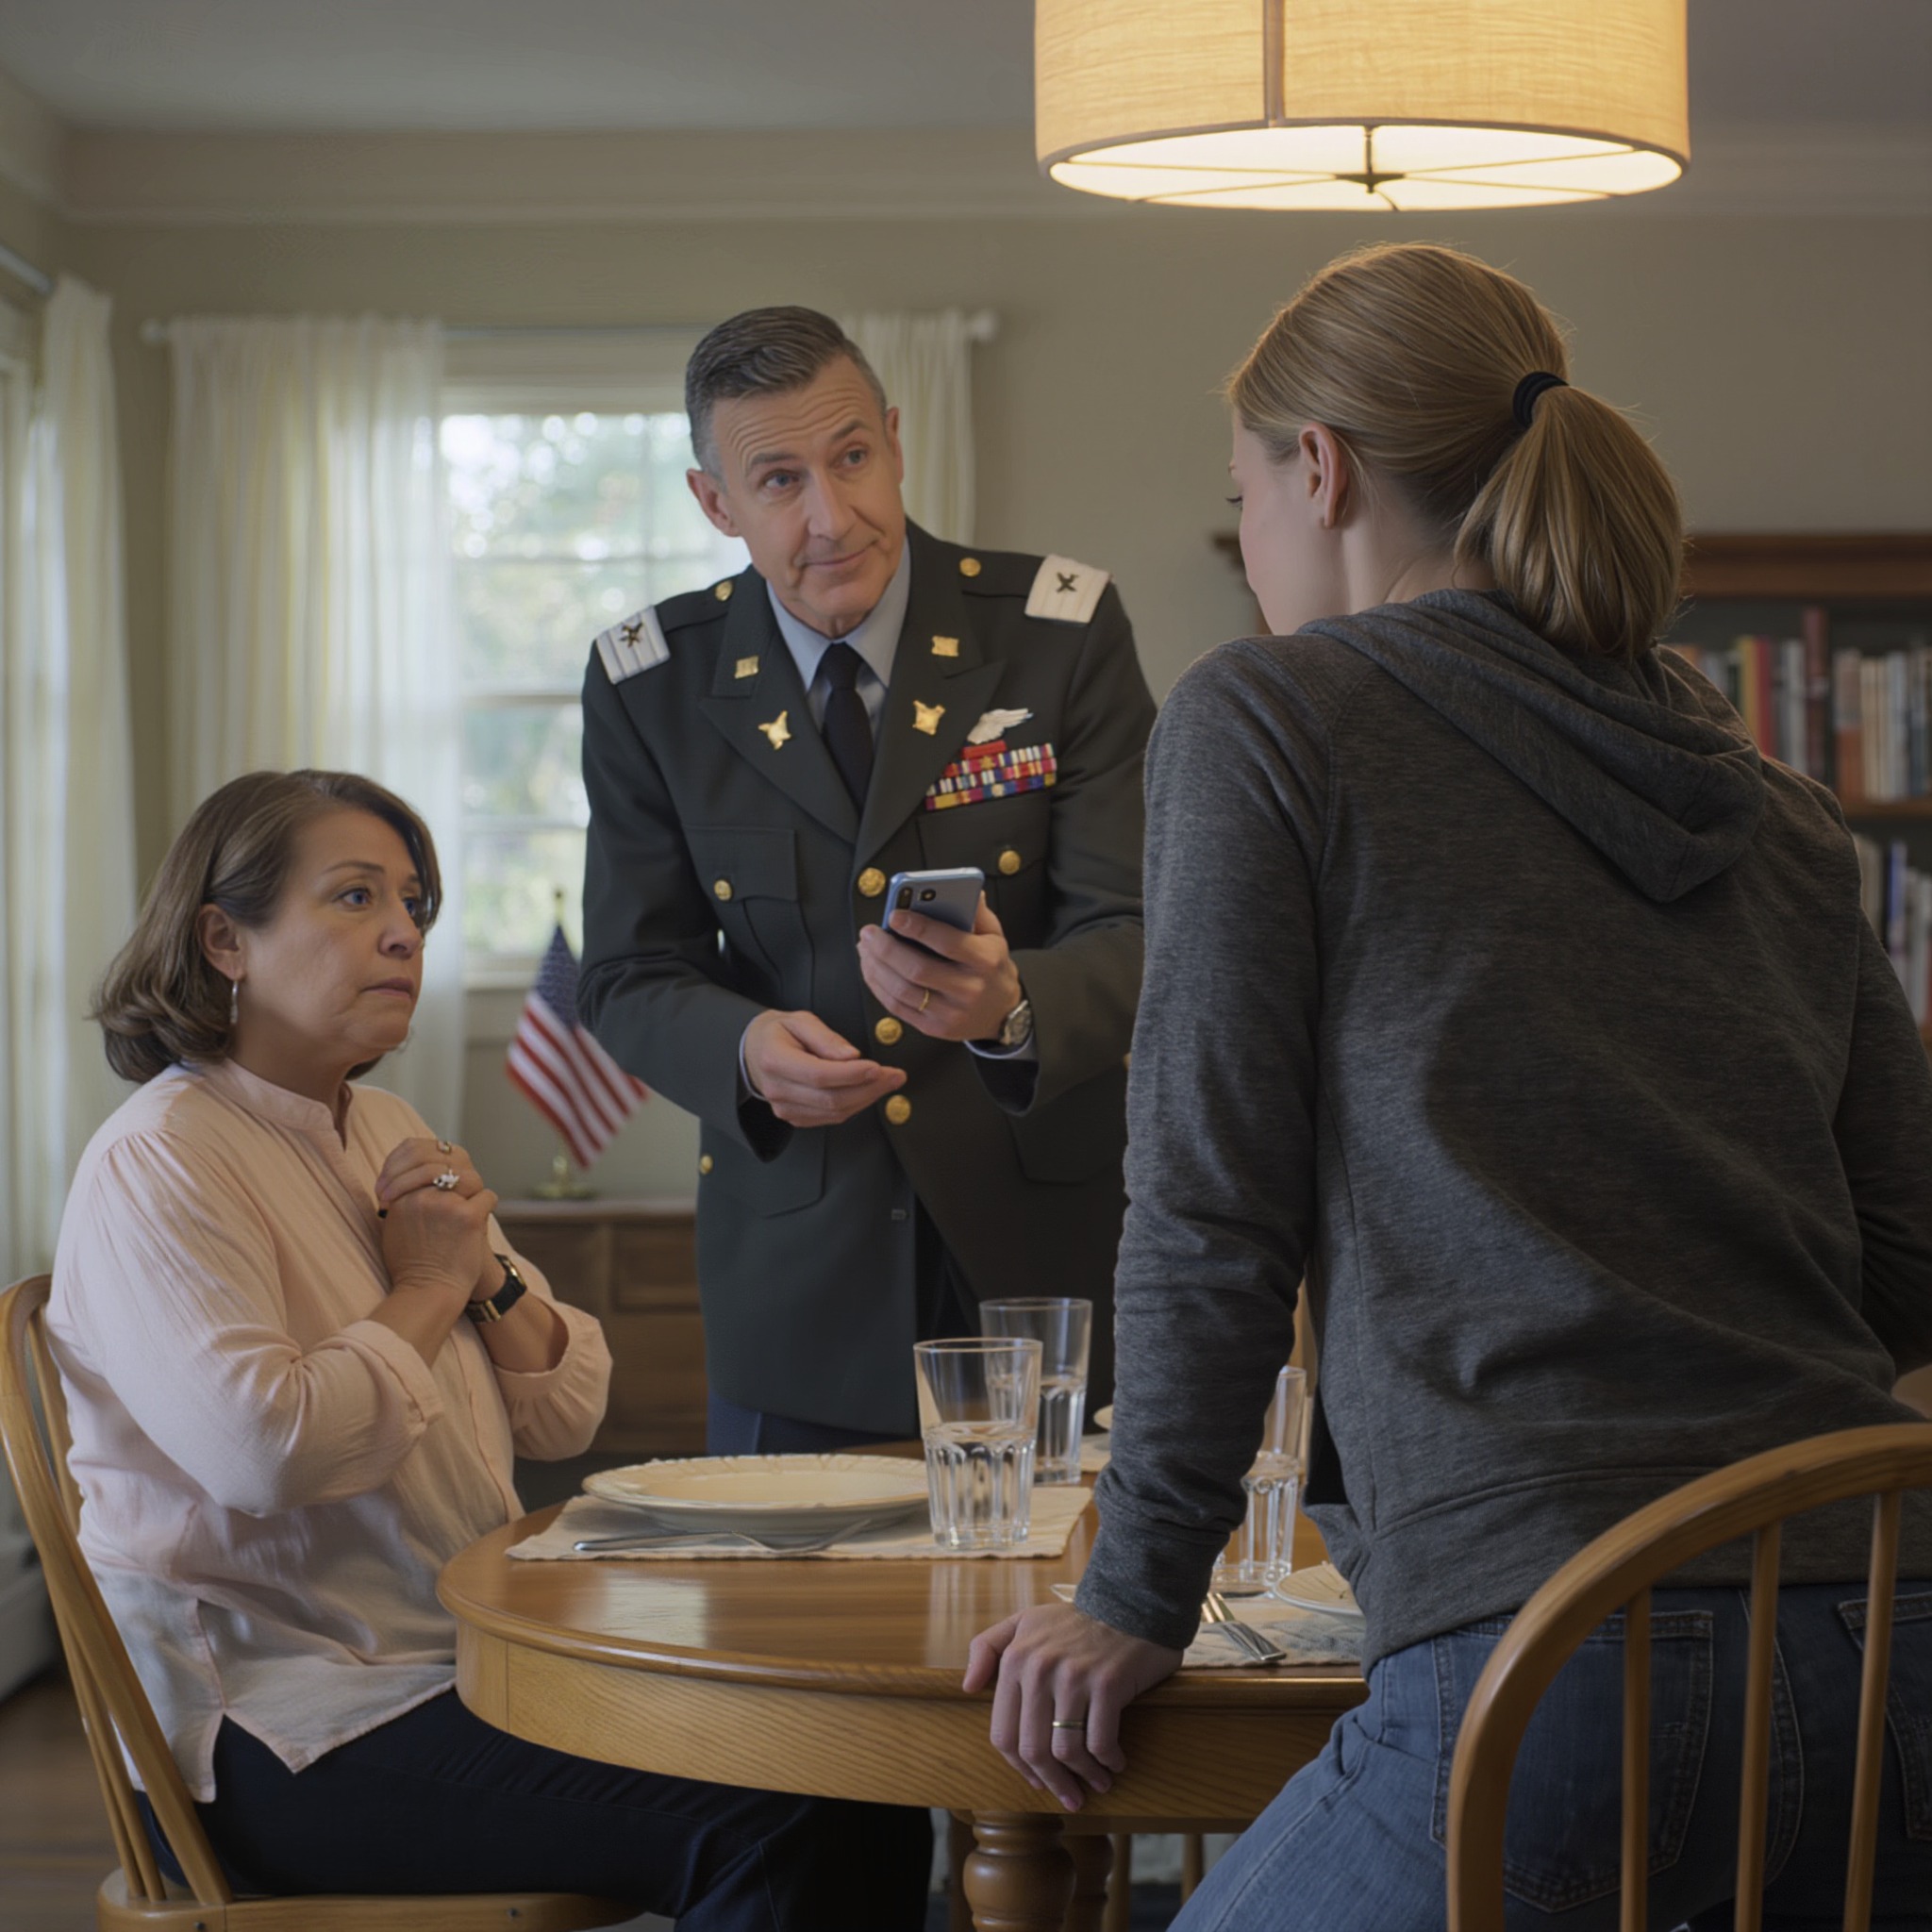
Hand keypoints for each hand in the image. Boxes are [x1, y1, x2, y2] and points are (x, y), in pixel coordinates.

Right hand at [375, 1138, 498, 1298]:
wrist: (428, 1291)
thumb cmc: (411, 1262)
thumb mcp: (394, 1225)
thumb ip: (403, 1197)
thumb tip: (414, 1171)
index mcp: (401, 1197)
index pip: (416, 1155)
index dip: (428, 1157)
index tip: (435, 1170)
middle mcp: (421, 1197)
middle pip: (443, 1161)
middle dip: (453, 1168)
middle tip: (457, 1181)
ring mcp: (446, 1205)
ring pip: (469, 1176)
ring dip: (472, 1187)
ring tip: (469, 1201)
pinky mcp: (469, 1217)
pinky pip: (487, 1196)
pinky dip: (486, 1205)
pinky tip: (481, 1217)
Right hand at [742, 1009, 905, 1127]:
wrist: (755, 1052)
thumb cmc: (779, 1033)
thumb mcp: (800, 1020)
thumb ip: (826, 1037)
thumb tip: (853, 1056)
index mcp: (775, 1060)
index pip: (818, 1075)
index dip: (851, 1074)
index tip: (878, 1067)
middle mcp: (777, 1089)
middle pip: (831, 1098)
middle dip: (869, 1088)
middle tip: (895, 1075)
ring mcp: (784, 1108)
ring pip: (835, 1112)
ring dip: (867, 1098)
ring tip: (888, 1081)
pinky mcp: (795, 1117)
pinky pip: (831, 1117)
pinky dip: (855, 1105)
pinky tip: (868, 1091)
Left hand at [856, 897, 1021, 1042]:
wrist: (1001, 1012)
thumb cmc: (992, 968)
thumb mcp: (994, 936)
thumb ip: (976, 911)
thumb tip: (960, 888)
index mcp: (985, 960)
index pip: (948, 942)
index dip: (918, 928)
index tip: (895, 915)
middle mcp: (969, 989)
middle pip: (918, 969)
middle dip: (886, 948)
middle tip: (869, 932)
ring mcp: (951, 1012)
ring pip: (902, 990)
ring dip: (876, 967)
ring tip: (866, 948)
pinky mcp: (934, 1027)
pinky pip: (897, 1007)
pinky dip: (878, 986)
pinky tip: (871, 969)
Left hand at [963, 1602, 1182, 1811]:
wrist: (1129, 1601)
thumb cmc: (1075, 1620)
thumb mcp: (1024, 1622)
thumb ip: (988, 1648)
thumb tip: (968, 1686)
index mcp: (1015, 1660)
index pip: (1003, 1735)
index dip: (1020, 1768)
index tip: (1039, 1781)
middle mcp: (1039, 1670)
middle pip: (1034, 1750)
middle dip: (1053, 1783)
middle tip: (1070, 1797)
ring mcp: (1074, 1677)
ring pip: (1067, 1751)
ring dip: (1084, 1777)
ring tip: (1098, 1782)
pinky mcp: (1108, 1684)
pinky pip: (1101, 1741)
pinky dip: (1108, 1760)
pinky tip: (1116, 1762)